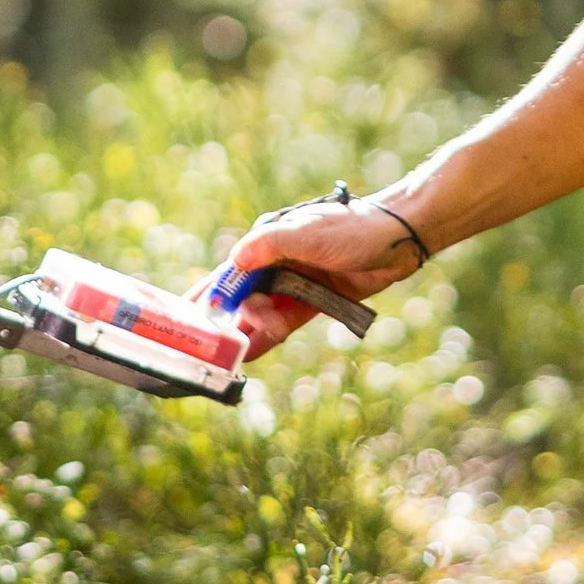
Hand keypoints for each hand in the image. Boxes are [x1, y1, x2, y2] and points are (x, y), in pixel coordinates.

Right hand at [206, 195, 431, 356]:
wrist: (397, 241)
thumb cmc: (352, 229)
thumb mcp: (307, 233)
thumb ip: (270, 246)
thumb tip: (235, 261)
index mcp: (268, 240)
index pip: (229, 270)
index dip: (208, 293)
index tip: (186, 315)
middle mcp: (276, 262)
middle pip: (243, 297)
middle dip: (231, 319)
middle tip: (224, 344)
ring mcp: (295, 283)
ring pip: (262, 312)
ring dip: (251, 330)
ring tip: (240, 354)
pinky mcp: (313, 300)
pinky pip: (284, 321)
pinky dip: (269, 337)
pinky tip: (252, 353)